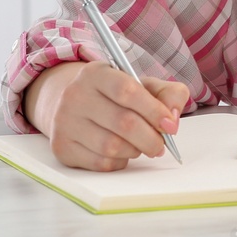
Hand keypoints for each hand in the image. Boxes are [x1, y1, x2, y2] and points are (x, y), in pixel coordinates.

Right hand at [46, 60, 189, 171]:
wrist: (69, 105)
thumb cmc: (113, 96)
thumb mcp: (140, 84)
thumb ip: (167, 93)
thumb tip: (173, 118)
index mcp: (96, 73)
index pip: (128, 91)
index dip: (154, 111)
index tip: (170, 125)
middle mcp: (75, 95)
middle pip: (123, 123)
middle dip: (150, 138)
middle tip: (160, 145)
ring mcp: (65, 122)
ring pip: (112, 147)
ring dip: (135, 151)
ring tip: (139, 145)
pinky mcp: (62, 147)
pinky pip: (100, 163)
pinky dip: (119, 162)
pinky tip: (121, 153)